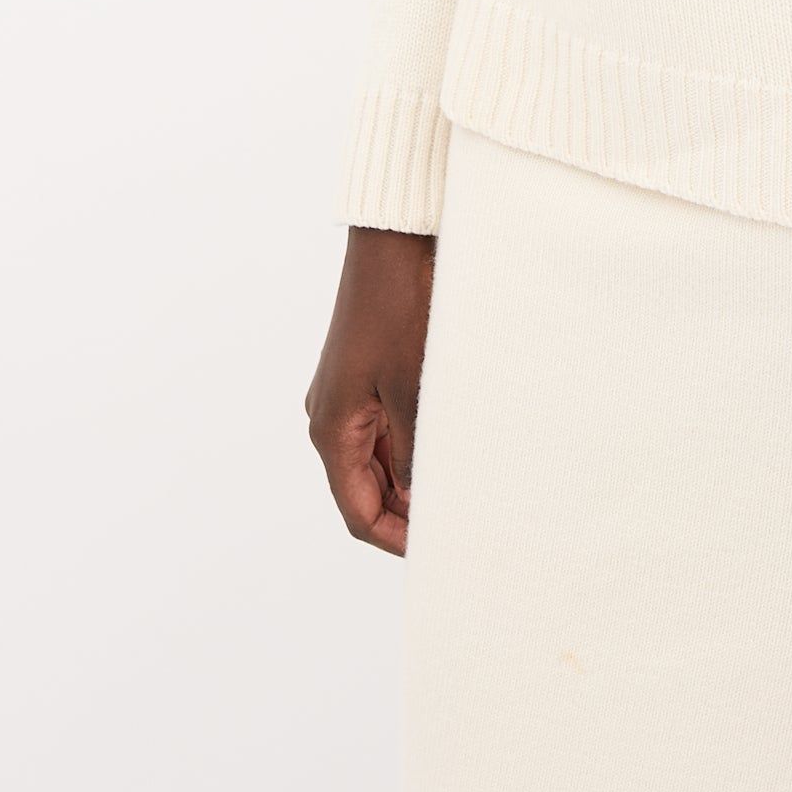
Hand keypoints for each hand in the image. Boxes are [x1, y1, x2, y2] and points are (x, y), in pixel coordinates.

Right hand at [305, 226, 436, 555]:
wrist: (392, 241)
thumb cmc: (399, 308)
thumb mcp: (412, 390)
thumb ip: (414, 452)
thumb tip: (420, 498)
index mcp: (332, 429)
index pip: (358, 511)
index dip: (395, 539)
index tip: (437, 550)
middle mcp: (331, 415)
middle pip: (366, 488)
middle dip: (407, 511)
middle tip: (458, 522)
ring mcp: (348, 393)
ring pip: (379, 457)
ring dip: (412, 477)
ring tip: (459, 488)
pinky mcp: (366, 372)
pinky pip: (386, 424)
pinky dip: (413, 443)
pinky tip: (448, 445)